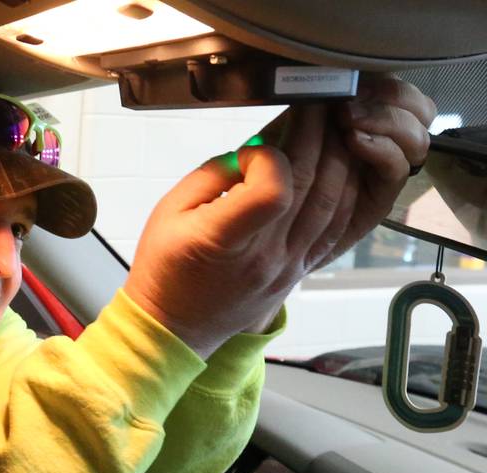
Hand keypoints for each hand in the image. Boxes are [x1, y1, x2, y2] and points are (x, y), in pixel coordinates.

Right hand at [124, 75, 436, 357]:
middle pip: (311, 185)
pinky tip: (343, 168)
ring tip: (333, 128)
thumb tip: (253, 150)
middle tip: (316, 105)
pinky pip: (337, 229)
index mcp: (225, 240)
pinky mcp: (299, 272)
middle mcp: (265, 256)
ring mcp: (288, 267)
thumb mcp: (169, 212)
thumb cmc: (165, 269)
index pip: (274, 188)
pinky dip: (346, 193)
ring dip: (339, 159)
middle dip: (317, 136)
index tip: (252, 147)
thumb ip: (212, 174)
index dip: (269, 156)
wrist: (174, 327)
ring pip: (334, 204)